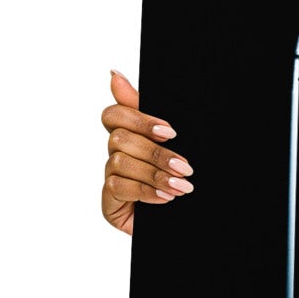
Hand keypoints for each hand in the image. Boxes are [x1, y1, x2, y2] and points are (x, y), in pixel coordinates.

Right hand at [100, 70, 193, 234]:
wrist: (188, 223)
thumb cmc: (179, 182)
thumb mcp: (172, 147)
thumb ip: (148, 115)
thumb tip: (114, 74)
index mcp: (130, 136)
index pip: (114, 115)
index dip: (138, 118)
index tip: (170, 131)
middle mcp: (116, 154)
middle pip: (119, 138)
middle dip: (156, 152)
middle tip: (185, 166)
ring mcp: (111, 178)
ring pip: (120, 162)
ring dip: (155, 173)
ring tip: (181, 187)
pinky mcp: (109, 202)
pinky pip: (119, 187)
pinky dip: (146, 190)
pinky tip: (165, 198)